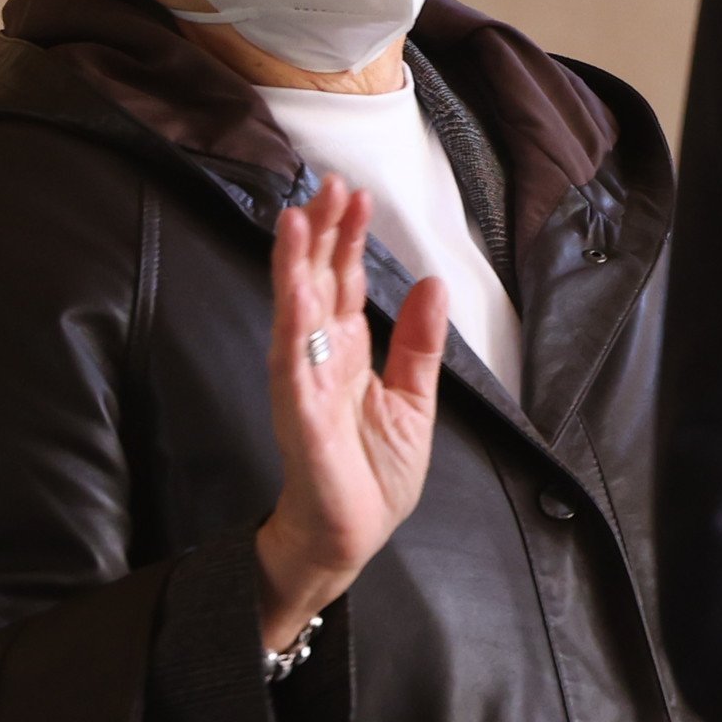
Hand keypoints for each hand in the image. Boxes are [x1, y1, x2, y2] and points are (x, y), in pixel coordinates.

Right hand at [253, 172, 454, 651]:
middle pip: (314, 283)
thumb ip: (419, 343)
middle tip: (326, 186)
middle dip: (318, 234)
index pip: (342, 282)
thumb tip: (431, 283)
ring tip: (295, 219)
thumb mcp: (414, 401)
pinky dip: (292, 328)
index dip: (346, 238)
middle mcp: (320, 358)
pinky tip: (295, 294)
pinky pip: (291, 366)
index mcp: (348, 352)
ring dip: (293, 266)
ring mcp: (304, 384)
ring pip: (293, 312)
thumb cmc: (374, 476)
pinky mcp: (298, 416)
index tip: (354, 195)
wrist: (352, 535)